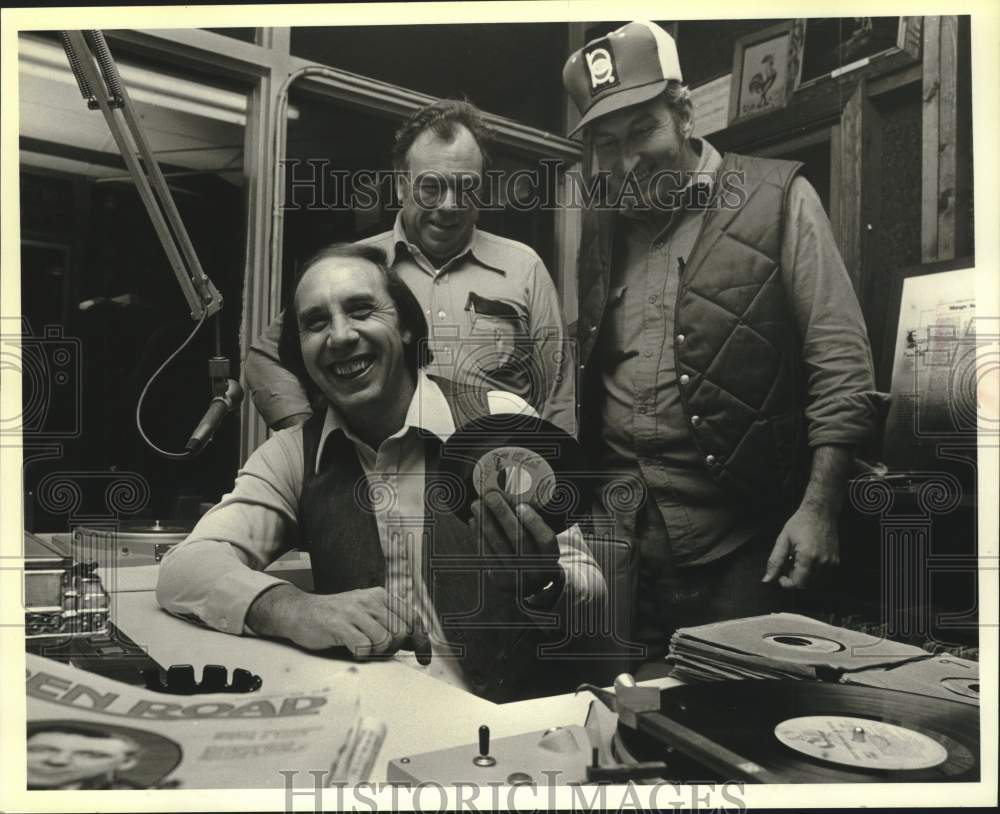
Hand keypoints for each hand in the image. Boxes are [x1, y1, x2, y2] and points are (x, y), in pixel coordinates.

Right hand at [256, 585, 412, 657]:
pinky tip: (351, 649)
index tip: (424, 658)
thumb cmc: (334, 617)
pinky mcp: (339, 625)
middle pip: (401, 631)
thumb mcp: (365, 613)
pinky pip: (363, 646)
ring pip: (385, 640)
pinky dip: (360, 654)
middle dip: (395, 648)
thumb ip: (388, 623)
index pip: (412, 617)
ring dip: (377, 652)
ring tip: (363, 648)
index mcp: (380, 596)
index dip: (422, 640)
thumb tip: (414, 642)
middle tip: (379, 651)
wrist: (298, 611)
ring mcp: (354, 612)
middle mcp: (370, 600)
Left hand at [469, 490, 561, 596]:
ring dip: (485, 522)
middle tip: (491, 496)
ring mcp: (517, 578)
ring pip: (498, 546)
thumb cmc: (536, 554)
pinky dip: (479, 536)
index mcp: (551, 559)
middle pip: (518, 539)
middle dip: (503, 514)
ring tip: (477, 505)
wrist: (530, 584)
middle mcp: (536, 571)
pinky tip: (474, 522)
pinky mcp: (499, 580)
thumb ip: (535, 524)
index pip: (545, 540)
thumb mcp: (542, 543)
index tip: (521, 505)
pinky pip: (486, 554)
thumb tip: (514, 494)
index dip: (533, 522)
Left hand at [762, 504, 839, 588]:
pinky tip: (807, 559)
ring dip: (804, 577)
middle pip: (806, 586)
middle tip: (788, 564)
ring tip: (797, 560)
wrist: (820, 512)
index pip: (798, 585)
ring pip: (815, 582)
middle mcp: (822, 562)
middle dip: (795, 579)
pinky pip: (823, 576)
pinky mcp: (835, 561)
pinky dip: (813, 572)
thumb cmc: (801, 523)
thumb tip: (767, 580)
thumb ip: (775, 562)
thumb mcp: (783, 540)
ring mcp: (831, 563)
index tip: (781, 574)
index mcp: (807, 557)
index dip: (787, 583)